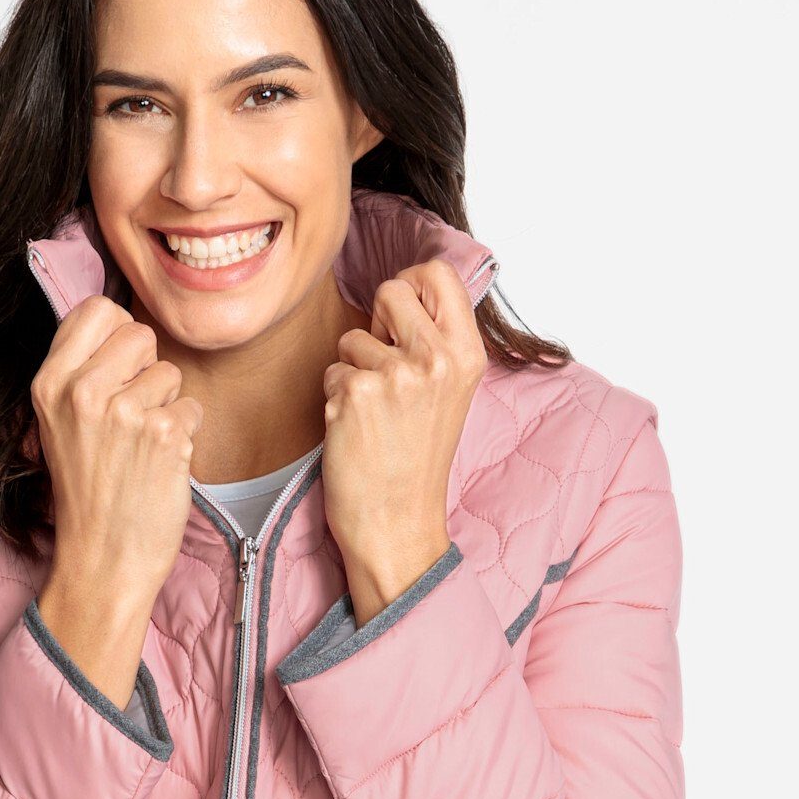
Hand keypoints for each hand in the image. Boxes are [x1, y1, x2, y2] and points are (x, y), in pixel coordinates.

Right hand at [30, 296, 201, 706]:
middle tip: (131, 418)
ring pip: (171, 372)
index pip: (97, 309)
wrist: (102, 560)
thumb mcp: (59, 425)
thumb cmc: (88, 493)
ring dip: (167, 407)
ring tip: (142, 447)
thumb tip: (115, 321)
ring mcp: (123, 412)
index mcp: (50, 383)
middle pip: (140, 333)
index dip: (118, 334)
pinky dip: (185, 435)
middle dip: (146, 370)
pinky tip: (160, 464)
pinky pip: (192, 406)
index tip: (118, 370)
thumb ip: (79, 372)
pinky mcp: (163, 433)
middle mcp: (82, 392)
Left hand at [320, 259, 485, 623]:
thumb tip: (403, 292)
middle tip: (383, 367)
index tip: (401, 315)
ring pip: (352, 337)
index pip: (439, 273)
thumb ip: (435, 341)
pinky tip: (356, 430)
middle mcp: (436, 359)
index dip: (411, 285)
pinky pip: (331, 371)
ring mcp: (396, 375)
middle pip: (391, 290)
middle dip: (376, 323)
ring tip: (374, 413)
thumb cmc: (416, 462)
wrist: (398, 524)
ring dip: (352, 370)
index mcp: (466, 355)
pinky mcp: (356, 394)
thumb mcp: (448, 393)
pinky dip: (336, 398)